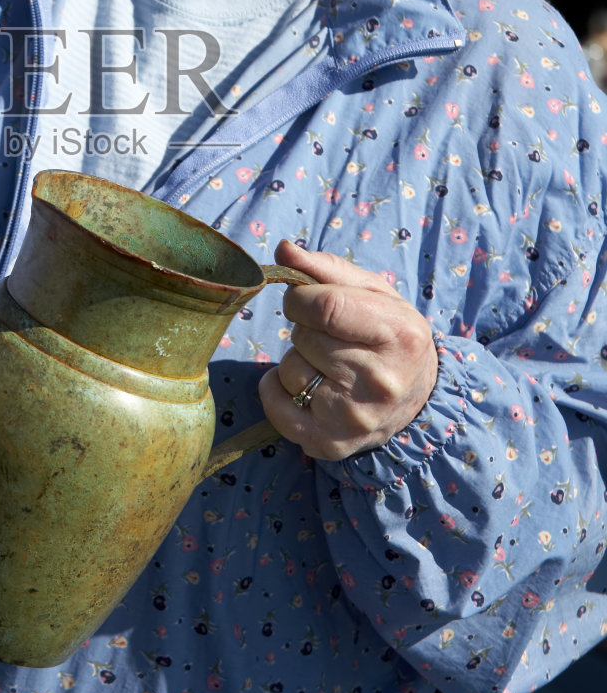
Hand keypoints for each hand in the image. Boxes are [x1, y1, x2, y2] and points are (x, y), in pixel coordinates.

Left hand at [259, 240, 437, 459]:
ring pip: (288, 369)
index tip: (306, 301)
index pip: (324, 306)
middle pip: (303, 337)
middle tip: (331, 339)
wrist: (418, 400)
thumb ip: (327, 268)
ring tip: (328, 365)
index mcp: (398, 335)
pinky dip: (277, 389)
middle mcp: (379, 381)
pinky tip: (307, 386)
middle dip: (305, 329)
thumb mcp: (374, 293)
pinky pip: (274, 403)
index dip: (302, 298)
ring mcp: (354, 417)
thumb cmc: (390, 336)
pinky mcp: (329, 443)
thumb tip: (283, 250)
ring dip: (297, 359)